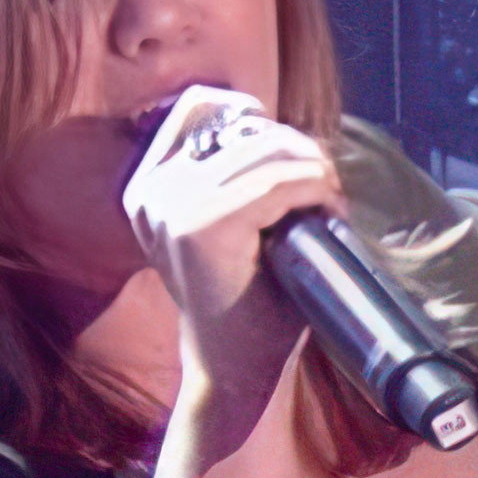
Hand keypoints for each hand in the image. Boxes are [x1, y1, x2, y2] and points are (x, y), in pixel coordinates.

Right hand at [122, 86, 339, 403]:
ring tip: (329, 205)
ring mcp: (172, 207)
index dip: (254, 118)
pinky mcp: (202, 227)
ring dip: (313, 171)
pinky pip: (277, 183)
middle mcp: (152, 191)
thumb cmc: (244, 301)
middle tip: (326, 193)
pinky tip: (328, 215)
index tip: (289, 155)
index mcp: (148, 187)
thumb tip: (279, 128)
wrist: (232, 371)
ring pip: (267, 151)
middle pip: (244, 126)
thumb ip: (235, 176)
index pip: (198, 105)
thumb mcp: (230, 225)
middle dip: (298, 151)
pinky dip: (315, 191)